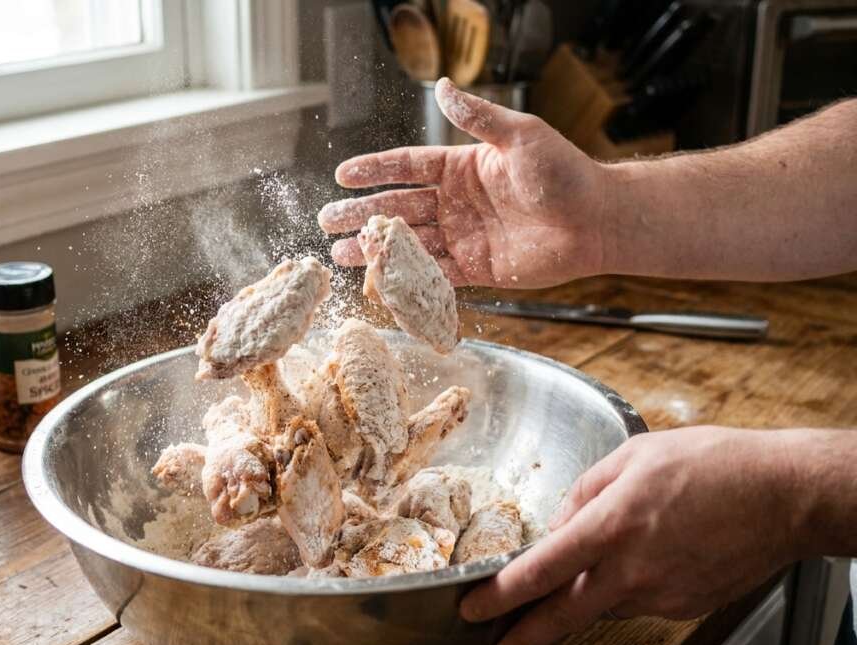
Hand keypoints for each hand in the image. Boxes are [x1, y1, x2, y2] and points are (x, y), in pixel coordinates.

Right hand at [318, 77, 609, 287]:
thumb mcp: (519, 135)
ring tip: (339, 254)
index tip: (343, 174)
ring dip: (375, 249)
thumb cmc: (563, 172)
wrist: (595, 221)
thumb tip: (442, 87)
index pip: (407, 167)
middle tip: (327, 221)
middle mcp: (456, 202)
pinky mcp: (476, 269)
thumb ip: (478, 117)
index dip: (374, 170)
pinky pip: (435, 274)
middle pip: (399, 207)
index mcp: (461, 168)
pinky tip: (379, 280)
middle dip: (362, 214)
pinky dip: (407, 278)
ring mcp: (463, 236)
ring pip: (409, 243)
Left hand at [461, 427, 806, 644]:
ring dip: (584, 599)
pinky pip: (639, 604)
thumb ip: (586, 491)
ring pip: (604, 607)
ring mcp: (662, 594)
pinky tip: (645, 562)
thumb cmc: (714, 465)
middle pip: (565, 615)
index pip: (543, 568)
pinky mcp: (685, 607)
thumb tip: (559, 525)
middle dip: (525, 638)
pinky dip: (627, 590)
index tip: (475, 606)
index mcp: (615, 523)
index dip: (502, 592)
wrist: (785, 495)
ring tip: (595, 571)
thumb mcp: (635, 456)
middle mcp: (634, 568)